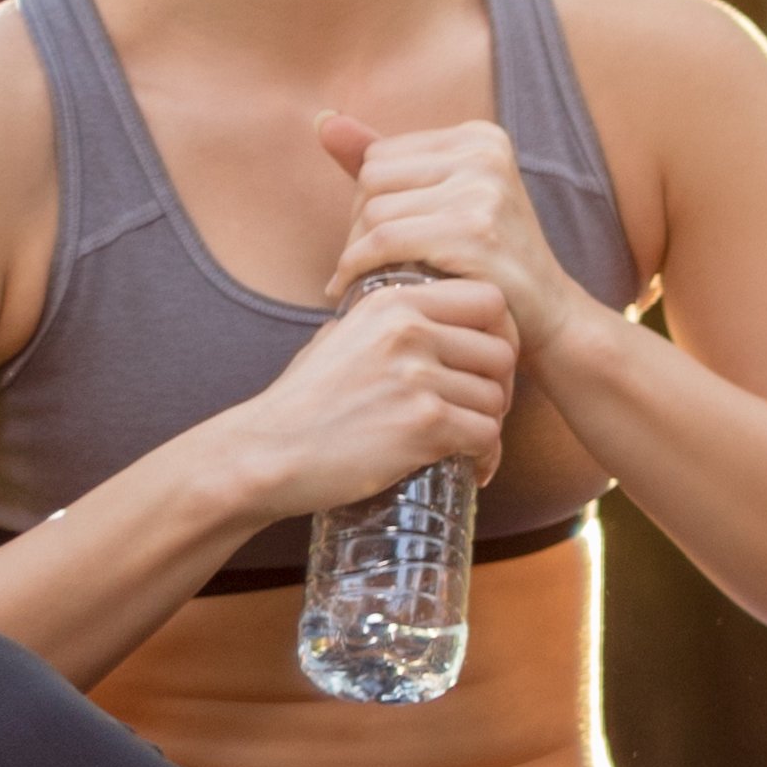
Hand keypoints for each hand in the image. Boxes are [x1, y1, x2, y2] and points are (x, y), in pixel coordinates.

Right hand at [203, 264, 520, 524]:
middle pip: (502, 353)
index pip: (488, 300)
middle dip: (499, 386)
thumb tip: (423, 316)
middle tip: (482, 410)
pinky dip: (485, 456)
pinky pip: (486, 436)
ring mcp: (416, 377)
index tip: (485, 363)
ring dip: (488, 424)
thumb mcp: (337, 337)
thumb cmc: (300, 402)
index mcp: (393, 302)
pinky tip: (473, 466)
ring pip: (496, 398)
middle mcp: (409, 331)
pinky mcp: (422, 423)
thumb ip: (383, 322)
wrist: (263, 454)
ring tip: (467, 441)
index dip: (499, 333)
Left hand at [317, 112, 590, 374]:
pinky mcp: (474, 231)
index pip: (378, 156)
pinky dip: (357, 267)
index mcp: (480, 138)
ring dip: (357, 253)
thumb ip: (382, 159)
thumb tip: (323, 120)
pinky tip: (354, 287)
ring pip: (373, 212)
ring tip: (369, 277)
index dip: (367, 203)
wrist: (546, 316)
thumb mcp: (442, 200)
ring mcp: (484, 190)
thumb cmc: (486, 260)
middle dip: (358, 227)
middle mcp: (485, 154)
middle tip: (370, 264)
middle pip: (371, 179)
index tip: (379, 239)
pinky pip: (383, 241)